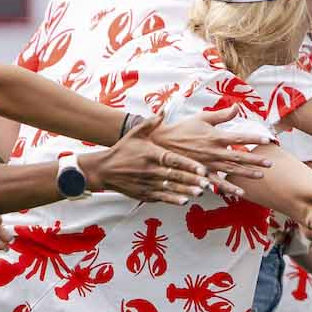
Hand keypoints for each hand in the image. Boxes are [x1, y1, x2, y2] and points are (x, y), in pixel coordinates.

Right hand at [77, 115, 205, 204]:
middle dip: (193, 180)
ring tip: (200, 193)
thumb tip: (163, 111)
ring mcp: (148, 183)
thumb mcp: (135, 133)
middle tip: (208, 183)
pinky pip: (161, 197)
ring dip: (186, 191)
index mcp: (152, 154)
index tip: (203, 169)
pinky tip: (184, 201)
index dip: (190, 165)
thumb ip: (151, 123)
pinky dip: (173, 199)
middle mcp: (151, 169)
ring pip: (171, 188)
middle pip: (176, 176)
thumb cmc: (122, 150)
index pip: (174, 160)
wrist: (103, 169)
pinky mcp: (144, 193)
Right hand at [148, 105, 269, 184]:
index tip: (268, 139)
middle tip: (270, 162)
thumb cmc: (182, 128)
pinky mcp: (202, 173)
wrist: (162, 143)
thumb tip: (237, 106)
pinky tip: (240, 193)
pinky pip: (217, 182)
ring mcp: (208, 164)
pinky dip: (229, 188)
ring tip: (261, 175)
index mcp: (215, 136)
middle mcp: (214, 151)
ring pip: (231, 170)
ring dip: (247, 173)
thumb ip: (221, 114)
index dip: (254, 138)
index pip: (239, 137)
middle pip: (239, 156)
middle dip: (255, 160)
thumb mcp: (202, 118)